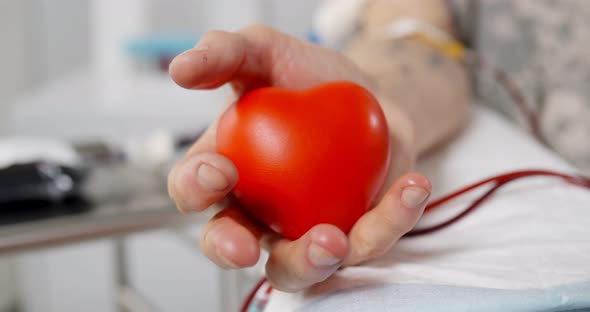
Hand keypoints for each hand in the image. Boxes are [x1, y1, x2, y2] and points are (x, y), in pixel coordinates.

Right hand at [167, 25, 431, 291]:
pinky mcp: (354, 234)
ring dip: (312, 261)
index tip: (220, 170)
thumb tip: (181, 68)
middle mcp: (258, 210)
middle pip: (232, 245)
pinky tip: (410, 187)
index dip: (195, 188)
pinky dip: (391, 220)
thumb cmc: (306, 76)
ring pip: (298, 267)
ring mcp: (305, 229)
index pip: (193, 190)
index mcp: (226, 172)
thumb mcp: (265, 51)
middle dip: (231, 250)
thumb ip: (224, 53)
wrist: (367, 92)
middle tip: (244, 246)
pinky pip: (369, 239)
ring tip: (334, 240)